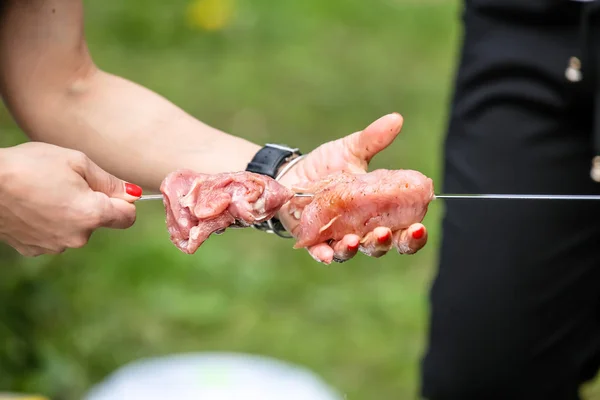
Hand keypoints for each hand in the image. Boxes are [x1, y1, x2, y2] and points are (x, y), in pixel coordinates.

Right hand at [0, 142, 141, 256]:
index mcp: (93, 214)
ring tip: (45, 193)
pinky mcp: (35, 249)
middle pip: (100, 222)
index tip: (111, 191)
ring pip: (76, 229)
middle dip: (93, 205)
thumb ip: (110, 181)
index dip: (123, 202)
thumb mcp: (76, 162)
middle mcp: (78, 237)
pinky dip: (50, 223)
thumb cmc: (30, 166)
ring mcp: (55, 246)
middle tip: (67, 184)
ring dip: (70, 214)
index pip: (128, 217)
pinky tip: (32, 207)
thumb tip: (134, 194)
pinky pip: (55, 235)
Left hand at [277, 113, 428, 263]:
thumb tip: (396, 119)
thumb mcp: (349, 150)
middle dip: (389, 242)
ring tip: (356, 239)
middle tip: (391, 233)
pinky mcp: (313, 240)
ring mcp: (337, 237)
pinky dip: (325, 255)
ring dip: (356, 248)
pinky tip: (327, 254)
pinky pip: (321, 253)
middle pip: (381, 246)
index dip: (413, 234)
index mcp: (378, 213)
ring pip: (352, 251)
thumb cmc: (325, 166)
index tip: (419, 226)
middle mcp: (361, 230)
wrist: (291, 174)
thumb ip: (372, 140)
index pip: (402, 229)